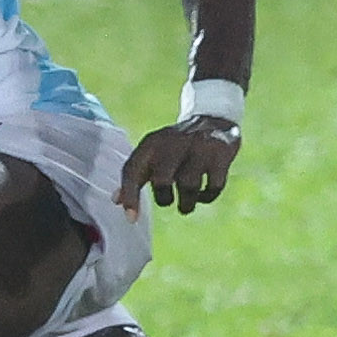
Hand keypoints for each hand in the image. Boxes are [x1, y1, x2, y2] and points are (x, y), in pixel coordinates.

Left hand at [115, 115, 240, 213]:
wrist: (211, 119)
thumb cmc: (175, 146)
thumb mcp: (152, 153)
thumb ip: (135, 176)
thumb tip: (116, 201)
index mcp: (151, 144)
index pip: (133, 169)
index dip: (130, 195)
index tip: (131, 218)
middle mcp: (173, 143)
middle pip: (162, 180)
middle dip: (164, 198)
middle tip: (168, 200)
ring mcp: (198, 148)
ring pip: (189, 185)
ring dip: (186, 203)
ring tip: (186, 205)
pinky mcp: (219, 154)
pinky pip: (213, 186)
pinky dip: (207, 197)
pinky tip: (203, 195)